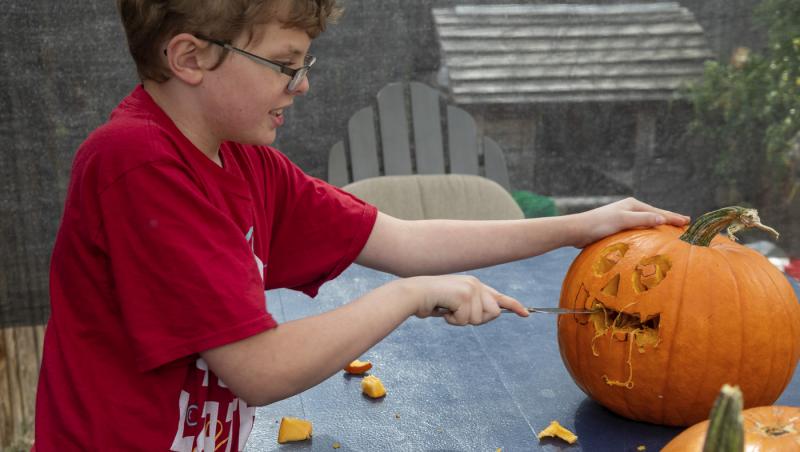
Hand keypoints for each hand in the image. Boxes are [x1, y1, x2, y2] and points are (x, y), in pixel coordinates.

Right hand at [402, 275, 528, 324]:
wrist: (413, 293)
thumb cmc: (430, 301)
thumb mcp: (453, 303)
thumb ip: (470, 307)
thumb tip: (487, 315)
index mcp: (474, 285)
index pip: (499, 297)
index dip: (514, 306)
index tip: (526, 314)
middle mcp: (476, 284)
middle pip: (493, 314)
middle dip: (476, 320)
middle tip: (457, 315)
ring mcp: (471, 288)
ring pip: (478, 319)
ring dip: (460, 320)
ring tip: (446, 310)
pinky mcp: (464, 295)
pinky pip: (465, 320)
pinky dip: (452, 320)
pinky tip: (442, 309)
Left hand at [572, 197, 689, 247]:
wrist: (578, 230)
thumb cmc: (599, 224)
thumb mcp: (623, 220)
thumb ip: (642, 219)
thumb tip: (662, 218)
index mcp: (633, 205)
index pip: (658, 212)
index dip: (673, 217)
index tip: (688, 222)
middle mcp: (630, 209)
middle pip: (654, 215)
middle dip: (669, 219)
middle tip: (685, 223)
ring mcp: (624, 217)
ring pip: (647, 222)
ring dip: (659, 225)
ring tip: (672, 230)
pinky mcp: (618, 227)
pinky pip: (639, 229)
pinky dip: (648, 232)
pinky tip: (651, 238)